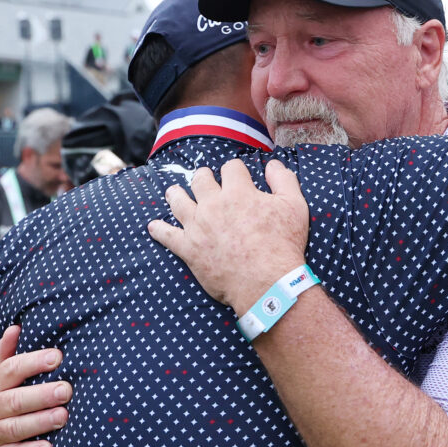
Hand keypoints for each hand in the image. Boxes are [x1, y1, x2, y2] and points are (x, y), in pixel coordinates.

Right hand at [0, 325, 71, 446]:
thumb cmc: (4, 399)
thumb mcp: (1, 377)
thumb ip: (8, 354)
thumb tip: (15, 327)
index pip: (9, 370)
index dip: (33, 362)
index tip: (57, 357)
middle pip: (14, 400)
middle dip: (41, 395)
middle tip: (67, 390)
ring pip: (14, 428)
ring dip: (40, 422)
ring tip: (63, 416)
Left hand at [148, 159, 309, 314]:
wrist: (267, 281)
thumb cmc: (283, 244)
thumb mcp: (294, 206)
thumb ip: (284, 180)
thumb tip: (274, 165)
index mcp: (238, 192)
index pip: (230, 168)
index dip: (235, 170)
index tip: (237, 176)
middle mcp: (213, 205)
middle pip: (200, 180)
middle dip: (203, 177)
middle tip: (205, 180)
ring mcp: (197, 226)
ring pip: (178, 202)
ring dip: (176, 195)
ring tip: (174, 192)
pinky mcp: (188, 249)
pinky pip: (166, 235)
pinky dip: (158, 230)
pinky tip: (153, 227)